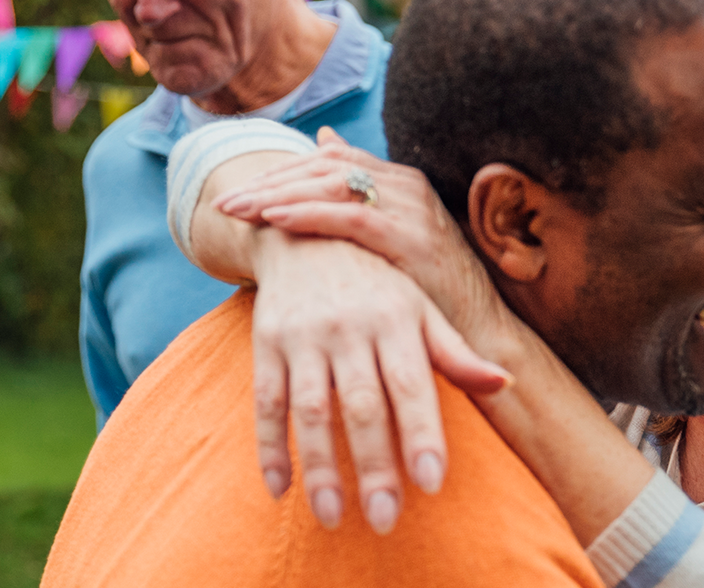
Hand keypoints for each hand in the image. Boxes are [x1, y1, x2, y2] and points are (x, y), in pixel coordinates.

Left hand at [215, 128, 500, 333]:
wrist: (477, 331)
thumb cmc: (428, 293)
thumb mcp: (391, 241)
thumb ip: (358, 197)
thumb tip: (322, 140)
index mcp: (401, 183)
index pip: (331, 159)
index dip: (283, 171)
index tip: (240, 193)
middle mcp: (407, 187)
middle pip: (325, 167)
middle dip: (271, 183)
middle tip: (225, 204)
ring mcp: (411, 210)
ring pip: (333, 185)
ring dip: (279, 196)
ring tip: (238, 211)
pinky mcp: (412, 240)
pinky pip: (351, 216)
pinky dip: (309, 214)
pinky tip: (275, 220)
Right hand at [248, 235, 510, 532]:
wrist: (305, 233)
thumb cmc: (378, 284)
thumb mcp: (420, 309)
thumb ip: (456, 353)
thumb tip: (505, 382)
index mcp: (397, 320)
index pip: (412, 385)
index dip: (422, 434)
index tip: (432, 484)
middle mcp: (350, 328)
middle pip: (363, 406)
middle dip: (373, 465)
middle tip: (385, 520)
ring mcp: (304, 336)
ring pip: (311, 410)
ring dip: (320, 467)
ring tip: (331, 518)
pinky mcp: (266, 343)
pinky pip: (264, 402)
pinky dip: (269, 447)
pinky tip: (279, 490)